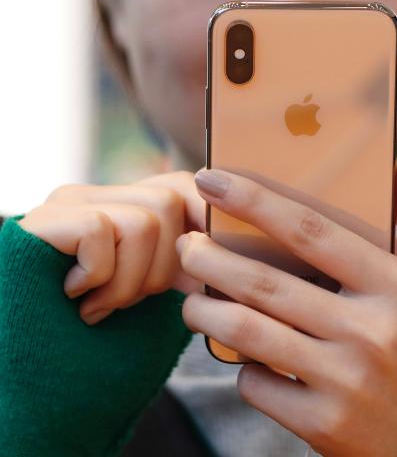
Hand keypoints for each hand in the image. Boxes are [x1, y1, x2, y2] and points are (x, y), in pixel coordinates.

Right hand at [19, 171, 205, 324]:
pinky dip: (97, 277)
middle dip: (164, 267)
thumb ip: (176, 265)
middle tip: (127, 301)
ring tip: (99, 304)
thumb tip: (222, 253)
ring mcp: (71, 202)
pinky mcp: (46, 218)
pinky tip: (74, 298)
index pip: (185, 185)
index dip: (205, 221)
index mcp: (126, 207)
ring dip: (130, 281)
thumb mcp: (143, 291)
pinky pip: (103, 231)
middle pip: (172, 200)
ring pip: (145, 220)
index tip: (203, 268)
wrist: (18, 365)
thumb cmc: (85, 331)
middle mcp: (101, 195)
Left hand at [177, 158, 396, 456]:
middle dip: (211, 259)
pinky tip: (241, 356)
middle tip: (186, 243)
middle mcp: (371, 332)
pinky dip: (240, 366)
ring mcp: (346, 382)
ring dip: (206, 311)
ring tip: (190, 298)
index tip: (213, 180)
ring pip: (249, 333)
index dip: (255, 201)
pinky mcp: (324, 425)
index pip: (312, 231)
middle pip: (266, 284)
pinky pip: (257, 384)